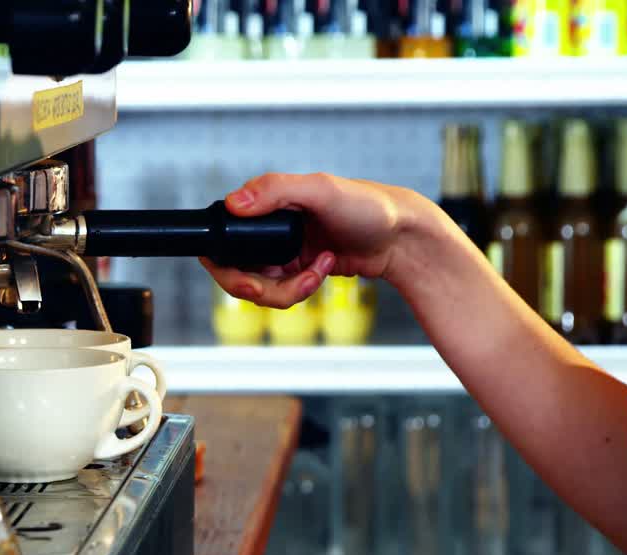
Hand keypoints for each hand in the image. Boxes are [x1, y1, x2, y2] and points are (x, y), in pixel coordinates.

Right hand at [201, 172, 444, 308]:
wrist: (403, 239)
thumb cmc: (370, 206)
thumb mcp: (322, 190)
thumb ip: (275, 190)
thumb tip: (234, 202)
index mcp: (269, 202)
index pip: (224, 232)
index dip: (223, 261)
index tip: (241, 275)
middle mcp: (270, 227)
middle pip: (235, 270)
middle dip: (254, 286)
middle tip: (265, 289)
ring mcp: (283, 251)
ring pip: (259, 287)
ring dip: (284, 289)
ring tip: (315, 272)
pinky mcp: (298, 271)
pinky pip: (282, 292)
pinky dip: (299, 288)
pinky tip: (323, 269)